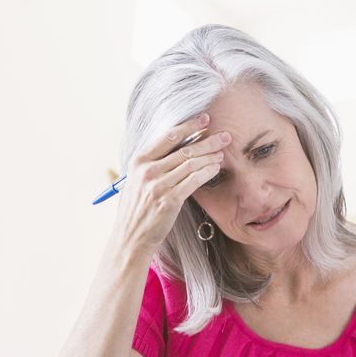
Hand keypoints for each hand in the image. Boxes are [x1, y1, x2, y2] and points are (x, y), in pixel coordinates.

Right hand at [113, 113, 230, 254]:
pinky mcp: (169, 199)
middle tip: (224, 136)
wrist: (131, 236)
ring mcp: (157, 184)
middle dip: (207, 141)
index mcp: (139, 160)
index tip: (204, 120)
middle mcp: (147, 170)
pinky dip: (207, 172)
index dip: (189, 126)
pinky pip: (193, 181)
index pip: (168, 137)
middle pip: (184, 149)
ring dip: (210, 157)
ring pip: (191, 164)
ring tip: (222, 153)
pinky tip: (216, 169)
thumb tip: (176, 147)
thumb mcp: (137, 180)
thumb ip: (153, 163)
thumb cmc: (137, 208)